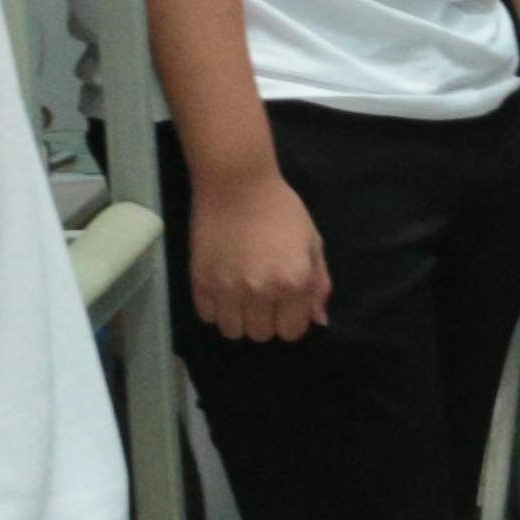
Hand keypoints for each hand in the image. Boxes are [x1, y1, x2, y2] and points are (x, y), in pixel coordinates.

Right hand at [186, 164, 328, 344]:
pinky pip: (208, 316)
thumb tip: (318, 321)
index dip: (290, 320)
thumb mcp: (312, 242)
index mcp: (293, 283)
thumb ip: (318, 284)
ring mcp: (227, 290)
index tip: (285, 305)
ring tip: (241, 296)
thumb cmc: (281, 210)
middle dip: (266, 320)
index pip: (291, 332)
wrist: (237, 184)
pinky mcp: (201, 283)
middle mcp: (261, 292)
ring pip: (233, 332)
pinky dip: (216, 309)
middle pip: (261, 335)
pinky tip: (222, 289)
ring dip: (239, 318)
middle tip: (263, 297)